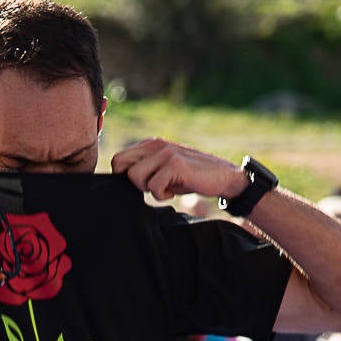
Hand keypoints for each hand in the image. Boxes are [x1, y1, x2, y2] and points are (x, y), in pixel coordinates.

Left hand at [111, 138, 248, 203]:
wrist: (222, 177)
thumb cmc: (190, 177)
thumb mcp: (163, 170)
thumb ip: (144, 169)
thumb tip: (119, 181)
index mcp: (150, 145)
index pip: (118, 160)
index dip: (123, 177)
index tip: (142, 185)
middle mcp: (156, 145)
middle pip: (120, 165)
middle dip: (132, 183)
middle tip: (151, 186)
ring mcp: (166, 153)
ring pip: (135, 177)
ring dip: (148, 189)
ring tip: (165, 188)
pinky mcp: (175, 164)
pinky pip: (153, 187)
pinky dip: (162, 196)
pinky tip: (173, 192)